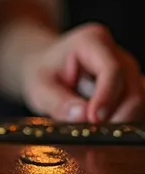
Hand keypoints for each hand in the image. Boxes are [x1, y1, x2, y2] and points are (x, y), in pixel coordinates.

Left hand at [20, 22, 143, 122]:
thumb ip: (58, 101)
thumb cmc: (44, 73)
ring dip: (123, 120)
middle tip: (97, 133)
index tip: (94, 119)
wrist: (48, 68)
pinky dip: (125, 121)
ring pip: (138, 100)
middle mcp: (116, 52)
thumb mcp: (39, 86)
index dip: (107, 97)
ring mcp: (127, 70)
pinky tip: (106, 128)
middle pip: (132, 87)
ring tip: (98, 131)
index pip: (112, 70)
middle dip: (119, 115)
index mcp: (92, 41)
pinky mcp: (131, 87)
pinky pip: (137, 107)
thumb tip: (83, 116)